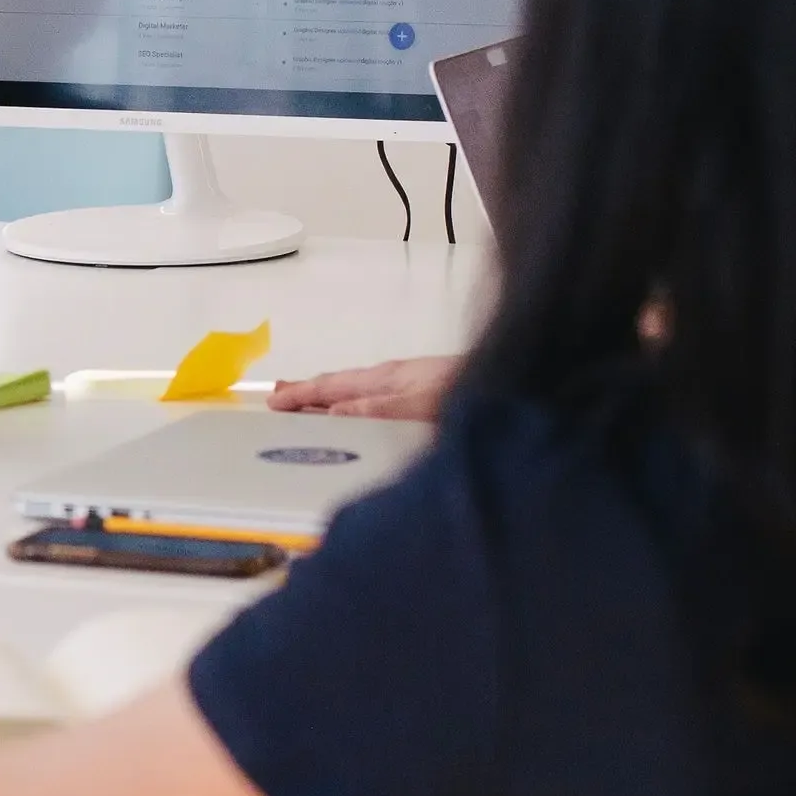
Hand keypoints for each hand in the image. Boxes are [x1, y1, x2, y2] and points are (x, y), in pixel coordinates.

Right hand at [266, 355, 458, 420]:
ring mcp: (410, 388)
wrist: (521, 387)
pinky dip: (355, 409)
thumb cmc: (476, 390)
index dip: (301, 394)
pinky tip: (361, 417)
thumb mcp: (422, 404)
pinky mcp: (426, 399)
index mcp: (387, 378)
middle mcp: (394, 381)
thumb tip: (333, 411)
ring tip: (309, 407)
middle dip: (309, 393)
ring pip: (357, 394)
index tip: (273, 402)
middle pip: (341, 387)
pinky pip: (375, 403)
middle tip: (279, 399)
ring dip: (330, 401)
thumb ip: (378, 408)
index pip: (332, 387)